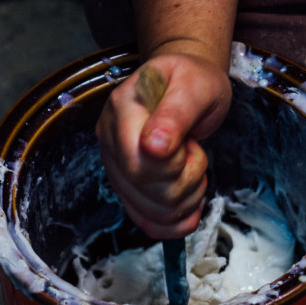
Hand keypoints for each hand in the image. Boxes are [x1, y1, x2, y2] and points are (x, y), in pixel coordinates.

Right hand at [96, 49, 231, 238]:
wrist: (188, 84)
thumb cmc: (193, 81)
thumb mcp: (195, 87)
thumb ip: (176, 115)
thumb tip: (153, 147)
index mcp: (122, 109)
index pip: (138, 163)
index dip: (173, 166)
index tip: (189, 144)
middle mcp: (110, 139)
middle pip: (143, 190)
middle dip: (184, 181)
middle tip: (195, 154)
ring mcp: (116, 165)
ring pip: (148, 211)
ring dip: (185, 200)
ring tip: (193, 169)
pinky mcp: (127, 185)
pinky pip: (146, 221)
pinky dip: (175, 223)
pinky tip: (191, 206)